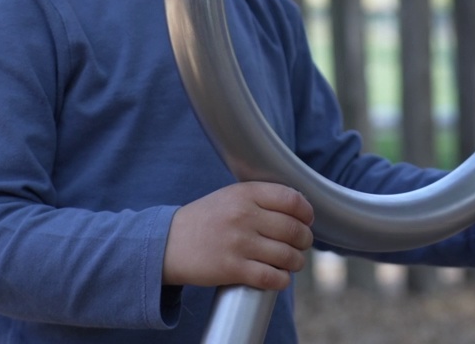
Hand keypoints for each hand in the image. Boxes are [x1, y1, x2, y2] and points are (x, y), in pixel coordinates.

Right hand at [163, 182, 314, 290]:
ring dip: (296, 262)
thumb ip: (261, 198)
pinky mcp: (233, 269)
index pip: (292, 200)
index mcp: (245, 194)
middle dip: (304, 240)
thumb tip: (300, 209)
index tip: (307, 220)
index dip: (307, 213)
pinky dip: (282, 280)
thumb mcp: (230, 196)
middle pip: (294, 230)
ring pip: (287, 255)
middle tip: (301, 244)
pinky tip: (279, 277)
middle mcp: (244, 216)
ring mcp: (239, 243)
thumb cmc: (205, 220)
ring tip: (292, 262)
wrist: (167, 244)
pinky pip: (272, 277)